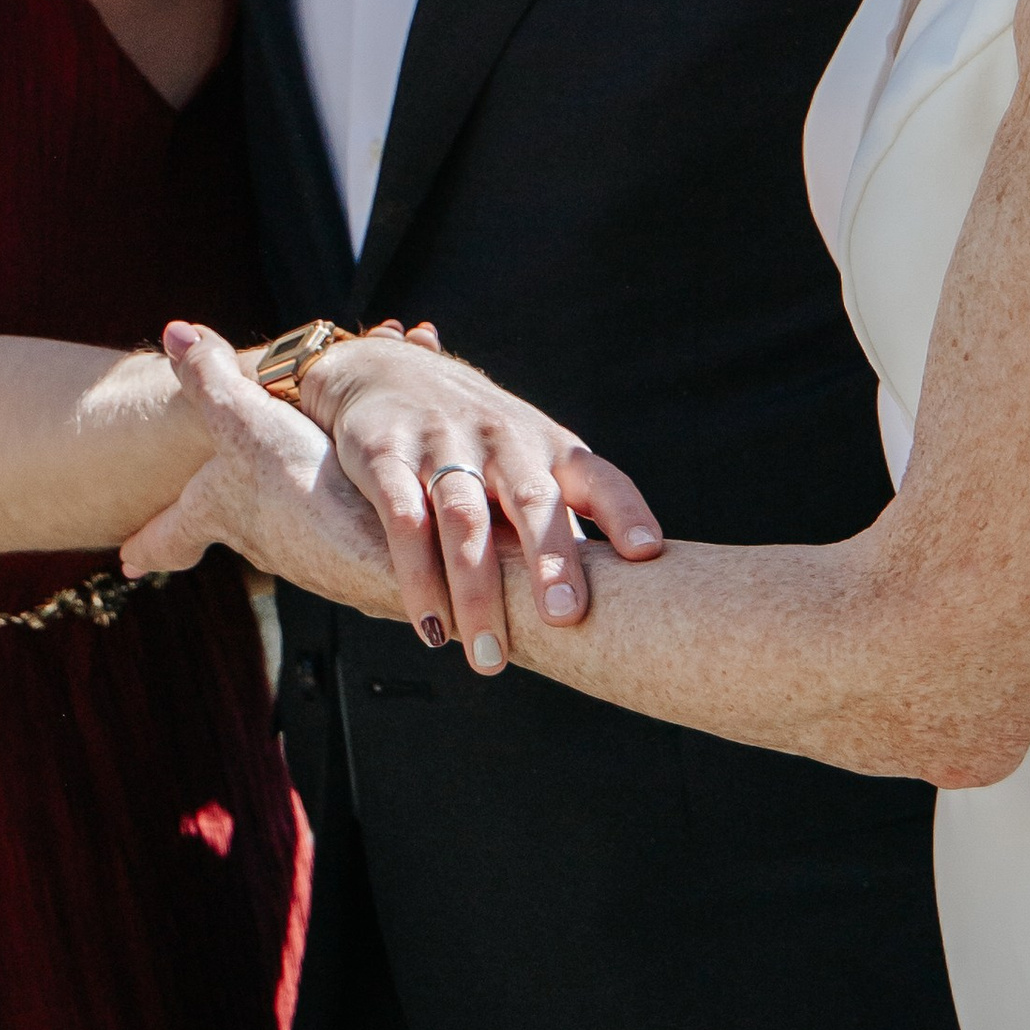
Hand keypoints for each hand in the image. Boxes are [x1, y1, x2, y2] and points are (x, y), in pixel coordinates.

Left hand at [118, 325, 401, 617]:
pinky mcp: (358, 562)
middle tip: (202, 538)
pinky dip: (344, 515)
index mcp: (221, 512)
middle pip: (231, 534)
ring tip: (300, 498)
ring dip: (291, 516)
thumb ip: (209, 378)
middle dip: (219, 528)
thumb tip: (173, 332)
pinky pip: (342, 532)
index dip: (146, 546)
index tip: (125, 564)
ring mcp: (312, 560)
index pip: (170, 536)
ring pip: (290, 535)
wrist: (386, 547)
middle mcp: (262, 544)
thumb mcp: (244, 419)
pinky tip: (365, 505)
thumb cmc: (303, 486)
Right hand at [296, 331, 661, 670]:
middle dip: (551, 558)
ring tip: (488, 658)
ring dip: (477, 592)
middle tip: (564, 618)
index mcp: (550, 448)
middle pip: (532, 498)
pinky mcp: (386, 456)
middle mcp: (503, 441)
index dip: (625, 512)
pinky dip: (417, 577)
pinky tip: (431, 626)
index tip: (647, 553)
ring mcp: (443, 444)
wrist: (382, 370)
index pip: (599, 477)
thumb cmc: (478, 442)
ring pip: (465, 520)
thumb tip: (616, 605)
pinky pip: (404, 520)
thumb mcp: (528, 466)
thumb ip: (562, 526)